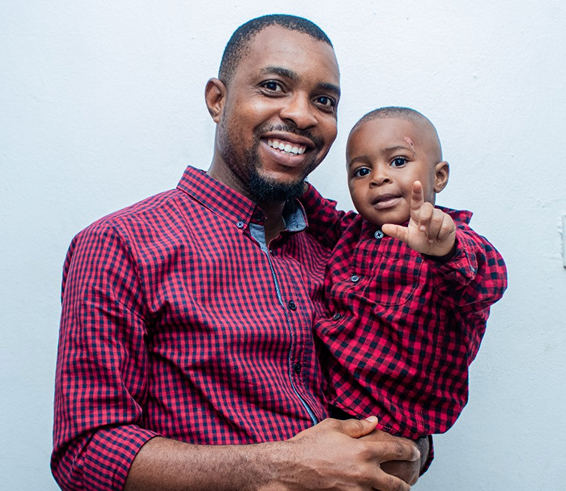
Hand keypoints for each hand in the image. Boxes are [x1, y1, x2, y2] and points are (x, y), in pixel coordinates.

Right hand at [274, 417, 419, 490]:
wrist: (290, 468)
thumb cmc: (310, 444)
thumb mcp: (334, 426)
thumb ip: (358, 425)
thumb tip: (375, 421)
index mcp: (364, 451)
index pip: (397, 451)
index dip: (410, 451)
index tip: (414, 451)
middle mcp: (365, 474)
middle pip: (397, 484)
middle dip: (406, 482)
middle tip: (410, 477)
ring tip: (394, 488)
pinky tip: (372, 490)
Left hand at [381, 181, 455, 256]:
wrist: (436, 249)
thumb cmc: (420, 240)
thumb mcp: (407, 238)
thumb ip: (397, 232)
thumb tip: (383, 227)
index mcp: (416, 213)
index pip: (416, 200)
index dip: (417, 191)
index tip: (416, 183)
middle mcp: (428, 211)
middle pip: (427, 207)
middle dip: (425, 220)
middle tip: (422, 231)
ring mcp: (439, 215)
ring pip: (437, 218)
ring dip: (432, 232)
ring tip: (430, 239)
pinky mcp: (448, 221)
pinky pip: (445, 225)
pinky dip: (440, 235)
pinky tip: (439, 238)